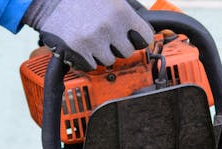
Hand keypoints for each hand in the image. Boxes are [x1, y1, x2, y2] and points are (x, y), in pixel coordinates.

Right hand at [22, 0, 154, 70]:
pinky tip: (80, 44)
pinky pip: (91, 65)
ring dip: (100, 52)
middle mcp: (109, 27)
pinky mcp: (77, 50)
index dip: (137, 38)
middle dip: (117, 45)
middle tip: (105, 35)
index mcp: (121, 12)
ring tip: (90, 36)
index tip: (131, 37)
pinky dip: (86, 58)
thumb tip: (142, 30)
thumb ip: (127, 11)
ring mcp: (93, 40)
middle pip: (126, 52)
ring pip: (108, 60)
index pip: (144, 38)